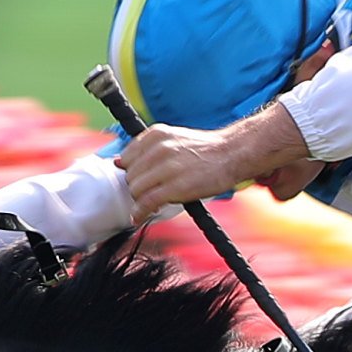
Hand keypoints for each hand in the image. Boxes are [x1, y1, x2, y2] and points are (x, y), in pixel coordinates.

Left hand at [119, 100, 311, 219]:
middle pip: (130, 176)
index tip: (139, 180)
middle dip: (138, 187)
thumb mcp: (174, 139)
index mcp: (156, 135)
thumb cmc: (206, 151)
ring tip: (154, 202)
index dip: (132, 172)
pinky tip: (139, 217)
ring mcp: (167, 167)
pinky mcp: (175, 187)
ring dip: (141, 200)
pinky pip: (147, 202)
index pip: (127, 157)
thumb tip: (119, 162)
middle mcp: (159, 148)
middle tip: (152, 193)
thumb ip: (147, 149)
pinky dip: (140, 212)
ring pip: (136, 189)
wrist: (233, 154)